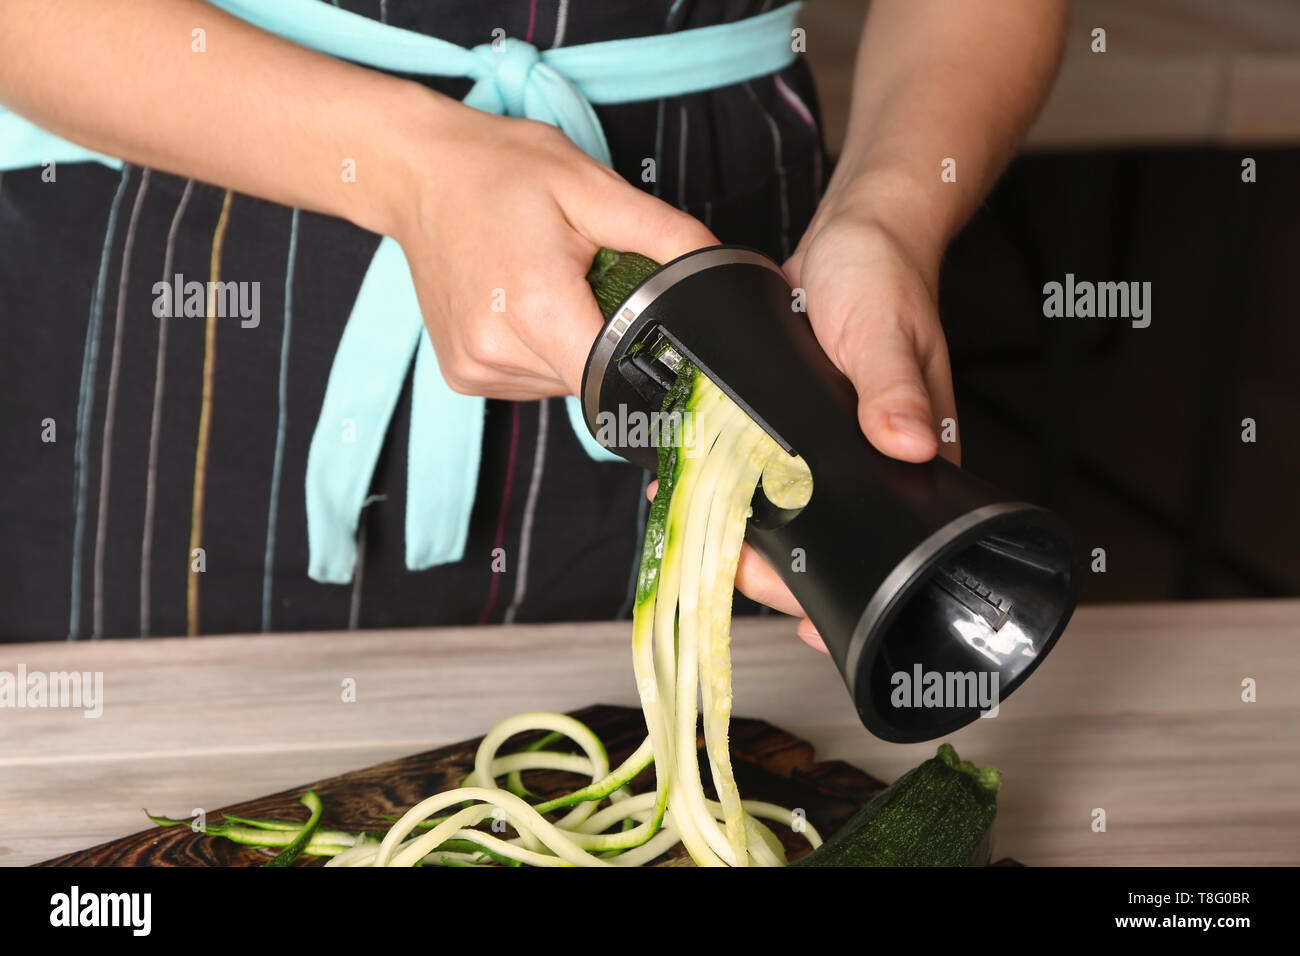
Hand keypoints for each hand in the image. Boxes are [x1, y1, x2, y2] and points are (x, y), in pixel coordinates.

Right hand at [390, 98, 715, 400]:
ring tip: (547, 286)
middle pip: (592, 380)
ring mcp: (475, 368)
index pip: (617, 371)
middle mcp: (498, 349)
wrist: (417, 173)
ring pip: (562, 385)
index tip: (649, 324)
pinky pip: (529, 381)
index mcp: (536, 306)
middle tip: (587, 280)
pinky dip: (541, 351)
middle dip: (607, 339)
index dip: (644, 353)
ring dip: (573, 346)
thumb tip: (719, 269)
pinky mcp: (462, 375)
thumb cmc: (500, 170)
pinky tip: (523, 306)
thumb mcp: (594, 187)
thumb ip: (665, 235)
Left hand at [727, 194, 960, 652]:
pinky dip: (725, 484)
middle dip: (776, 571)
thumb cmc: (887, 279)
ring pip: (786, 515)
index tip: (810, 623)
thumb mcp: (887, 330)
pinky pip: (757, 469)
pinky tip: (687, 486)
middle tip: (730, 564)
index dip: (849, 593)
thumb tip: (905, 443)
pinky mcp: (789, 424)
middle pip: (825, 546)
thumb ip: (894, 385)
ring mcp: (825, 449)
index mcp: (909, 460)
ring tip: (699, 535)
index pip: (886, 547)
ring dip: (743, 533)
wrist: (853, 237)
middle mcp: (867, 465)